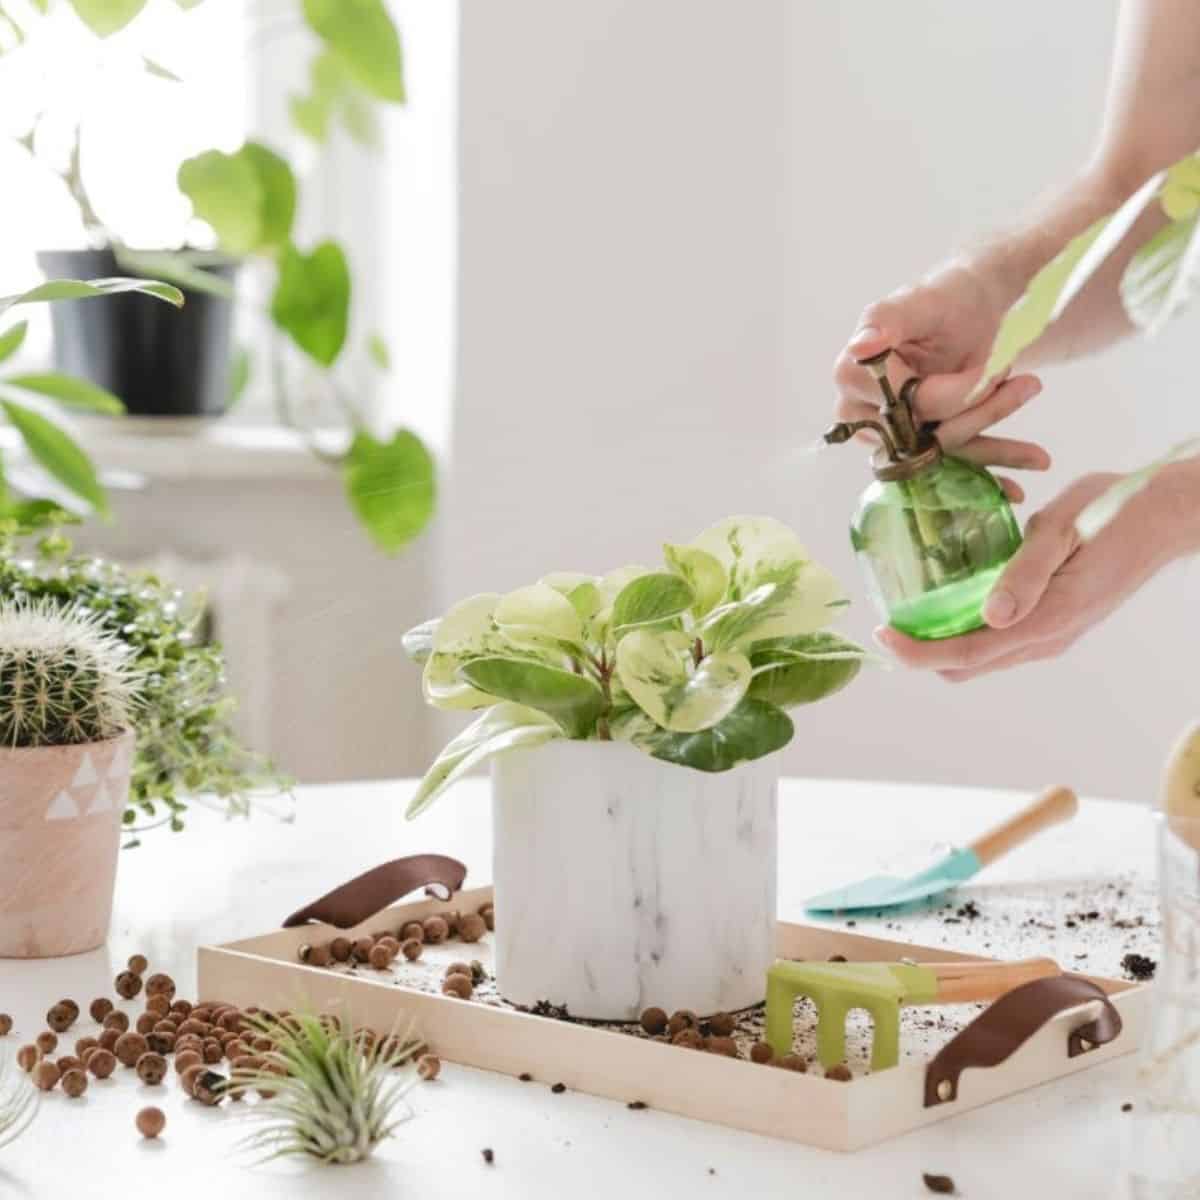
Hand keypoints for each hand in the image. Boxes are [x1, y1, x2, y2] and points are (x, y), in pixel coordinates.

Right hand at [833, 263, 1049, 502]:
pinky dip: (985, 477)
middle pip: (921, 432)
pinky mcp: (916, 450)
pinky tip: (1015, 489)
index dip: (953, 392)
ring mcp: (888, 435)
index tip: (995, 367)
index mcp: (851, 373)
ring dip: (994, 448)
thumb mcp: (921, 301)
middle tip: (1029, 384)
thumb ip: (887, 318)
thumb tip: (861, 346)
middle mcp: (861, 411)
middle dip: (980, 412)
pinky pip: (950, 469)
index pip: (903, 401)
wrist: (974, 311)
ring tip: (1037, 436)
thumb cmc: (945, 298)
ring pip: (940, 453)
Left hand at [875, 470, 1190, 680]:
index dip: (918, 652)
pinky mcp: (1053, 622)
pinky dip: (965, 631)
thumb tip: (992, 616)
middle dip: (922, 652)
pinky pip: (999, 641)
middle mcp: (1047, 637)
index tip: (882, 633)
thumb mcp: (1061, 530)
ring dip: (942, 644)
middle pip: (967, 666)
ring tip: (909, 610)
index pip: (968, 653)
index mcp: (1048, 619)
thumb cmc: (1113, 512)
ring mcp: (1052, 634)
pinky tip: (948, 598)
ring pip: (982, 657)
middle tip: (889, 619)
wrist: (1163, 516)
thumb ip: (1026, 573)